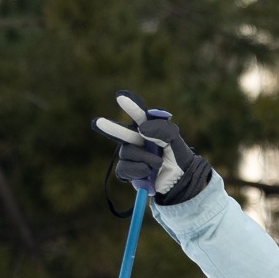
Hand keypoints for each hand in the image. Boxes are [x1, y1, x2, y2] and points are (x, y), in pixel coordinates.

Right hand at [91, 94, 215, 204]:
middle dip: (110, 127)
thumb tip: (141, 129)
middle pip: (121, 132)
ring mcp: (131, 156)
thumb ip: (162, 130)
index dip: (131, 106)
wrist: (181, 181)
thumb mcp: (175, 141)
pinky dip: (138, 170)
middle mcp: (136, 140)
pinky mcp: (127, 172)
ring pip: (127, 152)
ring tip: (158, 163)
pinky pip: (125, 168)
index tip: (121, 96)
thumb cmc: (178, 157)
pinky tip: (147, 172)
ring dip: (145, 158)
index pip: (138, 115)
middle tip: (97, 122)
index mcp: (148, 129)